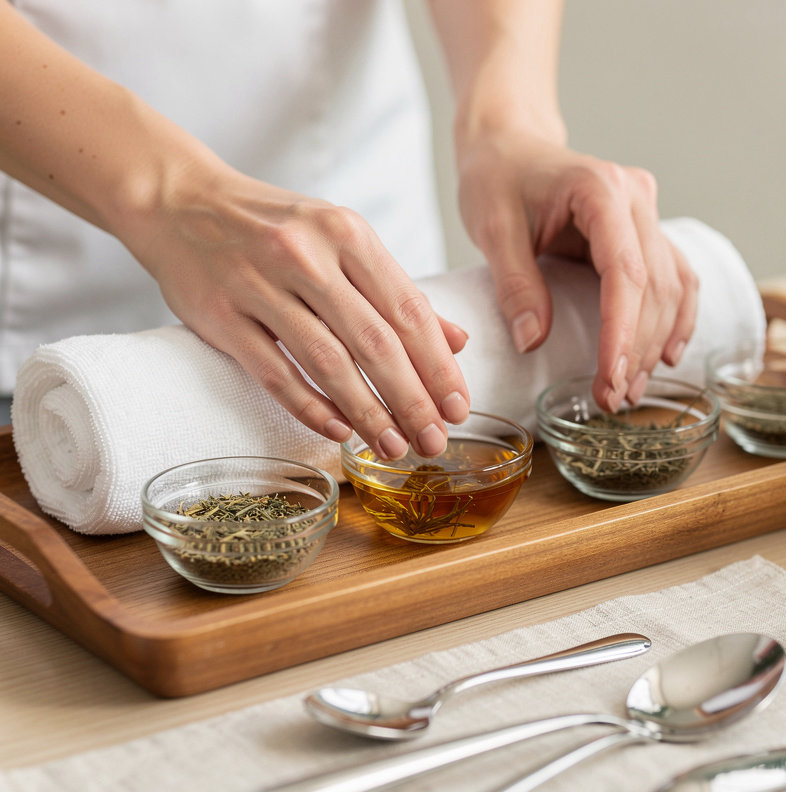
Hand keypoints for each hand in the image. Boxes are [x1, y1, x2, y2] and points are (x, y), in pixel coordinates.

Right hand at [131, 168, 470, 460]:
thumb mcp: (341, 241)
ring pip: (328, 362)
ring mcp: (259, 285)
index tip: (459, 408)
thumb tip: (457, 342)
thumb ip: (397, 292)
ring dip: (368, 412)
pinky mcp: (221, 315)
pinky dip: (309, 406)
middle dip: (412, 400)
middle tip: (434, 442)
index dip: (438, 366)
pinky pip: (274, 372)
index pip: (408, 310)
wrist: (178, 200)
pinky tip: (339, 430)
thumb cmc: (273, 227)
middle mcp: (307, 255)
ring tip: (394, 447)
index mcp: (347, 233)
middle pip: (375, 342)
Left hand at [456, 132, 698, 410]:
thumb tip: (534, 342)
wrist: (509, 144)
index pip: (625, 273)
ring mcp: (647, 214)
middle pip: (655, 287)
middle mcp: (636, 198)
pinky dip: (674, 320)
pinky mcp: (645, 231)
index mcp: (600, 190)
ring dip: (656, 344)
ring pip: (671, 287)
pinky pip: (674, 279)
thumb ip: (515, 284)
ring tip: (631, 392)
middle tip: (613, 400)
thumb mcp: (492, 228)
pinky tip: (665, 357)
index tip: (610, 378)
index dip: (621, 332)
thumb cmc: (497, 178)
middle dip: (637, 349)